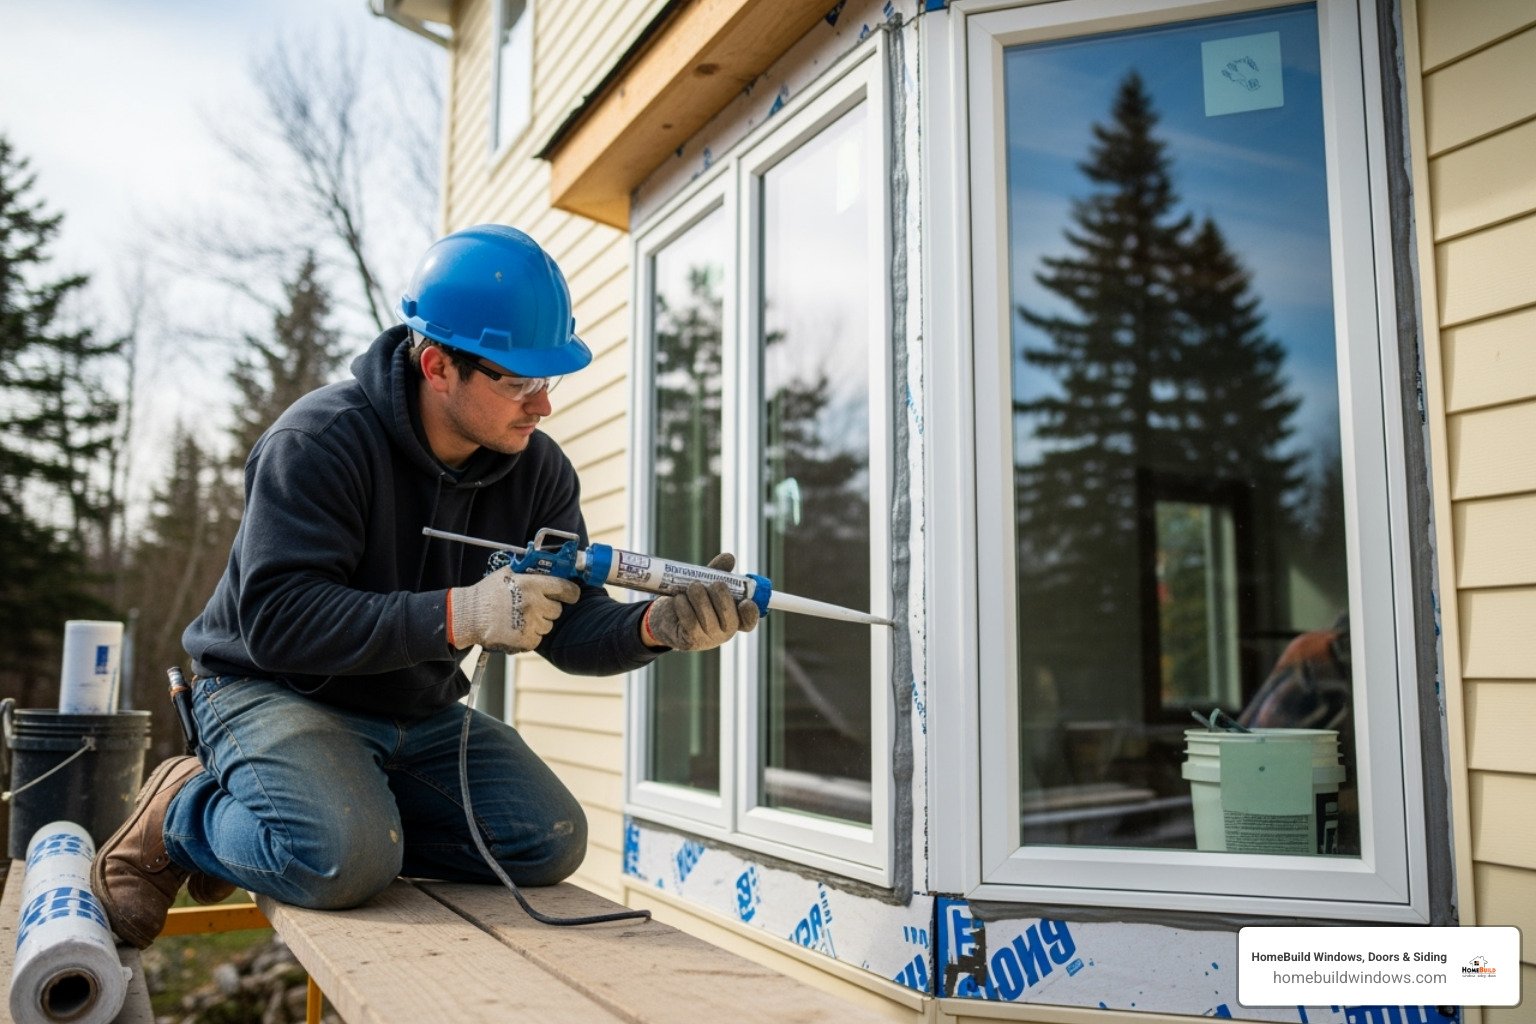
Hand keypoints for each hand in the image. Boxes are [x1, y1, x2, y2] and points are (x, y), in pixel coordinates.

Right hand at [448, 568, 579, 651]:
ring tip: (519, 618)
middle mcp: (535, 603)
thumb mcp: (507, 573)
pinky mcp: (525, 639)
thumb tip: (547, 568)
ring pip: (547, 626)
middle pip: (557, 610)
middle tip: (532, 607)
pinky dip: (529, 637)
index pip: (565, 589)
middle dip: (548, 609)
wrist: (468, 616)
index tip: (571, 595)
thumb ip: (528, 573)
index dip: (571, 593)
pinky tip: (516, 629)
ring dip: (538, 623)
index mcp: (532, 585)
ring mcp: (531, 623)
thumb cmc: (486, 593)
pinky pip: (537, 639)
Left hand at [642, 553, 759, 650]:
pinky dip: (683, 605)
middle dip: (719, 593)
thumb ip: (719, 572)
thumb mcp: (706, 584)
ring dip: (698, 596)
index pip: (749, 620)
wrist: (666, 616)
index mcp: (734, 617)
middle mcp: (724, 631)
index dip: (750, 613)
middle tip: (710, 583)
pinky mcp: (690, 641)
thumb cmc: (692, 599)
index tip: (746, 602)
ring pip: (706, 615)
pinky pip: (689, 620)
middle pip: (728, 614)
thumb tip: (729, 558)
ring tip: (691, 587)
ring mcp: (708, 638)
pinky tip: (678, 599)